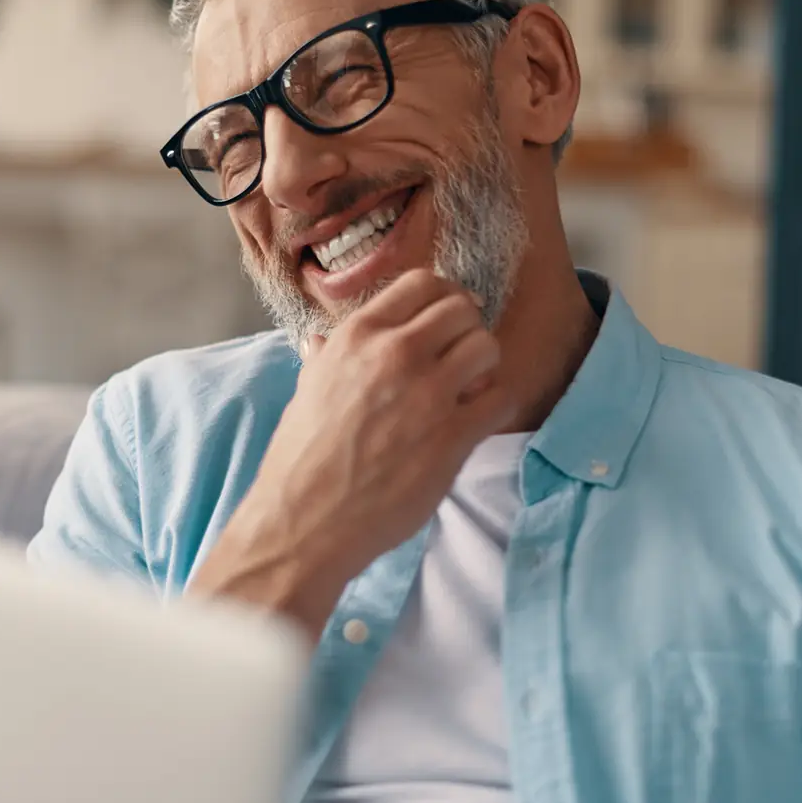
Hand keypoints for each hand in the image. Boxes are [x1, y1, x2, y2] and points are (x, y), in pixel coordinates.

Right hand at [186, 269, 515, 634]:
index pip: (422, 284)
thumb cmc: (300, 457)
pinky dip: (496, 403)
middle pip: (462, 309)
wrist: (306, 519)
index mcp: (356, 336)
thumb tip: (319, 341)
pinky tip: (476, 418)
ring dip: (485, 364)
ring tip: (469, 387)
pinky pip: (501, 397)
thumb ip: (325, 359)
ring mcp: (428, 394)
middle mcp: (394, 354)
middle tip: (460, 355)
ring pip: (487, 346)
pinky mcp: (453, 436)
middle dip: (466, 329)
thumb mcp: (306, 391)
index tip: (444, 320)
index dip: (442, 298)